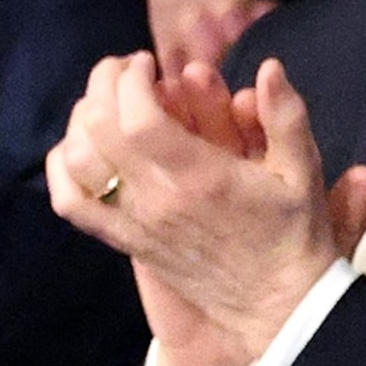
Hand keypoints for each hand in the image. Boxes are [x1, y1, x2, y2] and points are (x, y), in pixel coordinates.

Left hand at [48, 55, 353, 365]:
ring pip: (78, 160)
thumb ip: (285, 117)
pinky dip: (62, 168)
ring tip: (108, 100)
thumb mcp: (303, 172)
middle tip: (126, 69)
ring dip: (83, 118)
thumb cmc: (294, 234)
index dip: (132, 80)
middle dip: (105, 85)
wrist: (276, 303)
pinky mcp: (125, 240)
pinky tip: (76, 147)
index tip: (148, 62)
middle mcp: (158, 199)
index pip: (137, 117)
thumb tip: (270, 67)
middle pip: (99, 129)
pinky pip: (72, 203)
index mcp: (201, 178)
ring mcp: (135, 222)